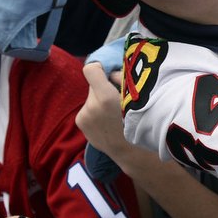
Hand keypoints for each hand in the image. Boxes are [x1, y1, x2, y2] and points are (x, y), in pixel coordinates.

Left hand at [78, 63, 164, 179]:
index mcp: (105, 98)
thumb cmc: (137, 121)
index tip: (107, 71)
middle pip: (93, 84)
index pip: (91, 70)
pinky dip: (95, 111)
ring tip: (112, 113)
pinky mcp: (80, 123)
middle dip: (103, 87)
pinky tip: (105, 121)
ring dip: (99, 100)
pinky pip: (87, 108)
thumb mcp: (135, 98)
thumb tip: (110, 70)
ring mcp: (84, 116)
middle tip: (115, 97)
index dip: (99, 68)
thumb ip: (121, 80)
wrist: (128, 150)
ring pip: (91, 97)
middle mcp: (91, 106)